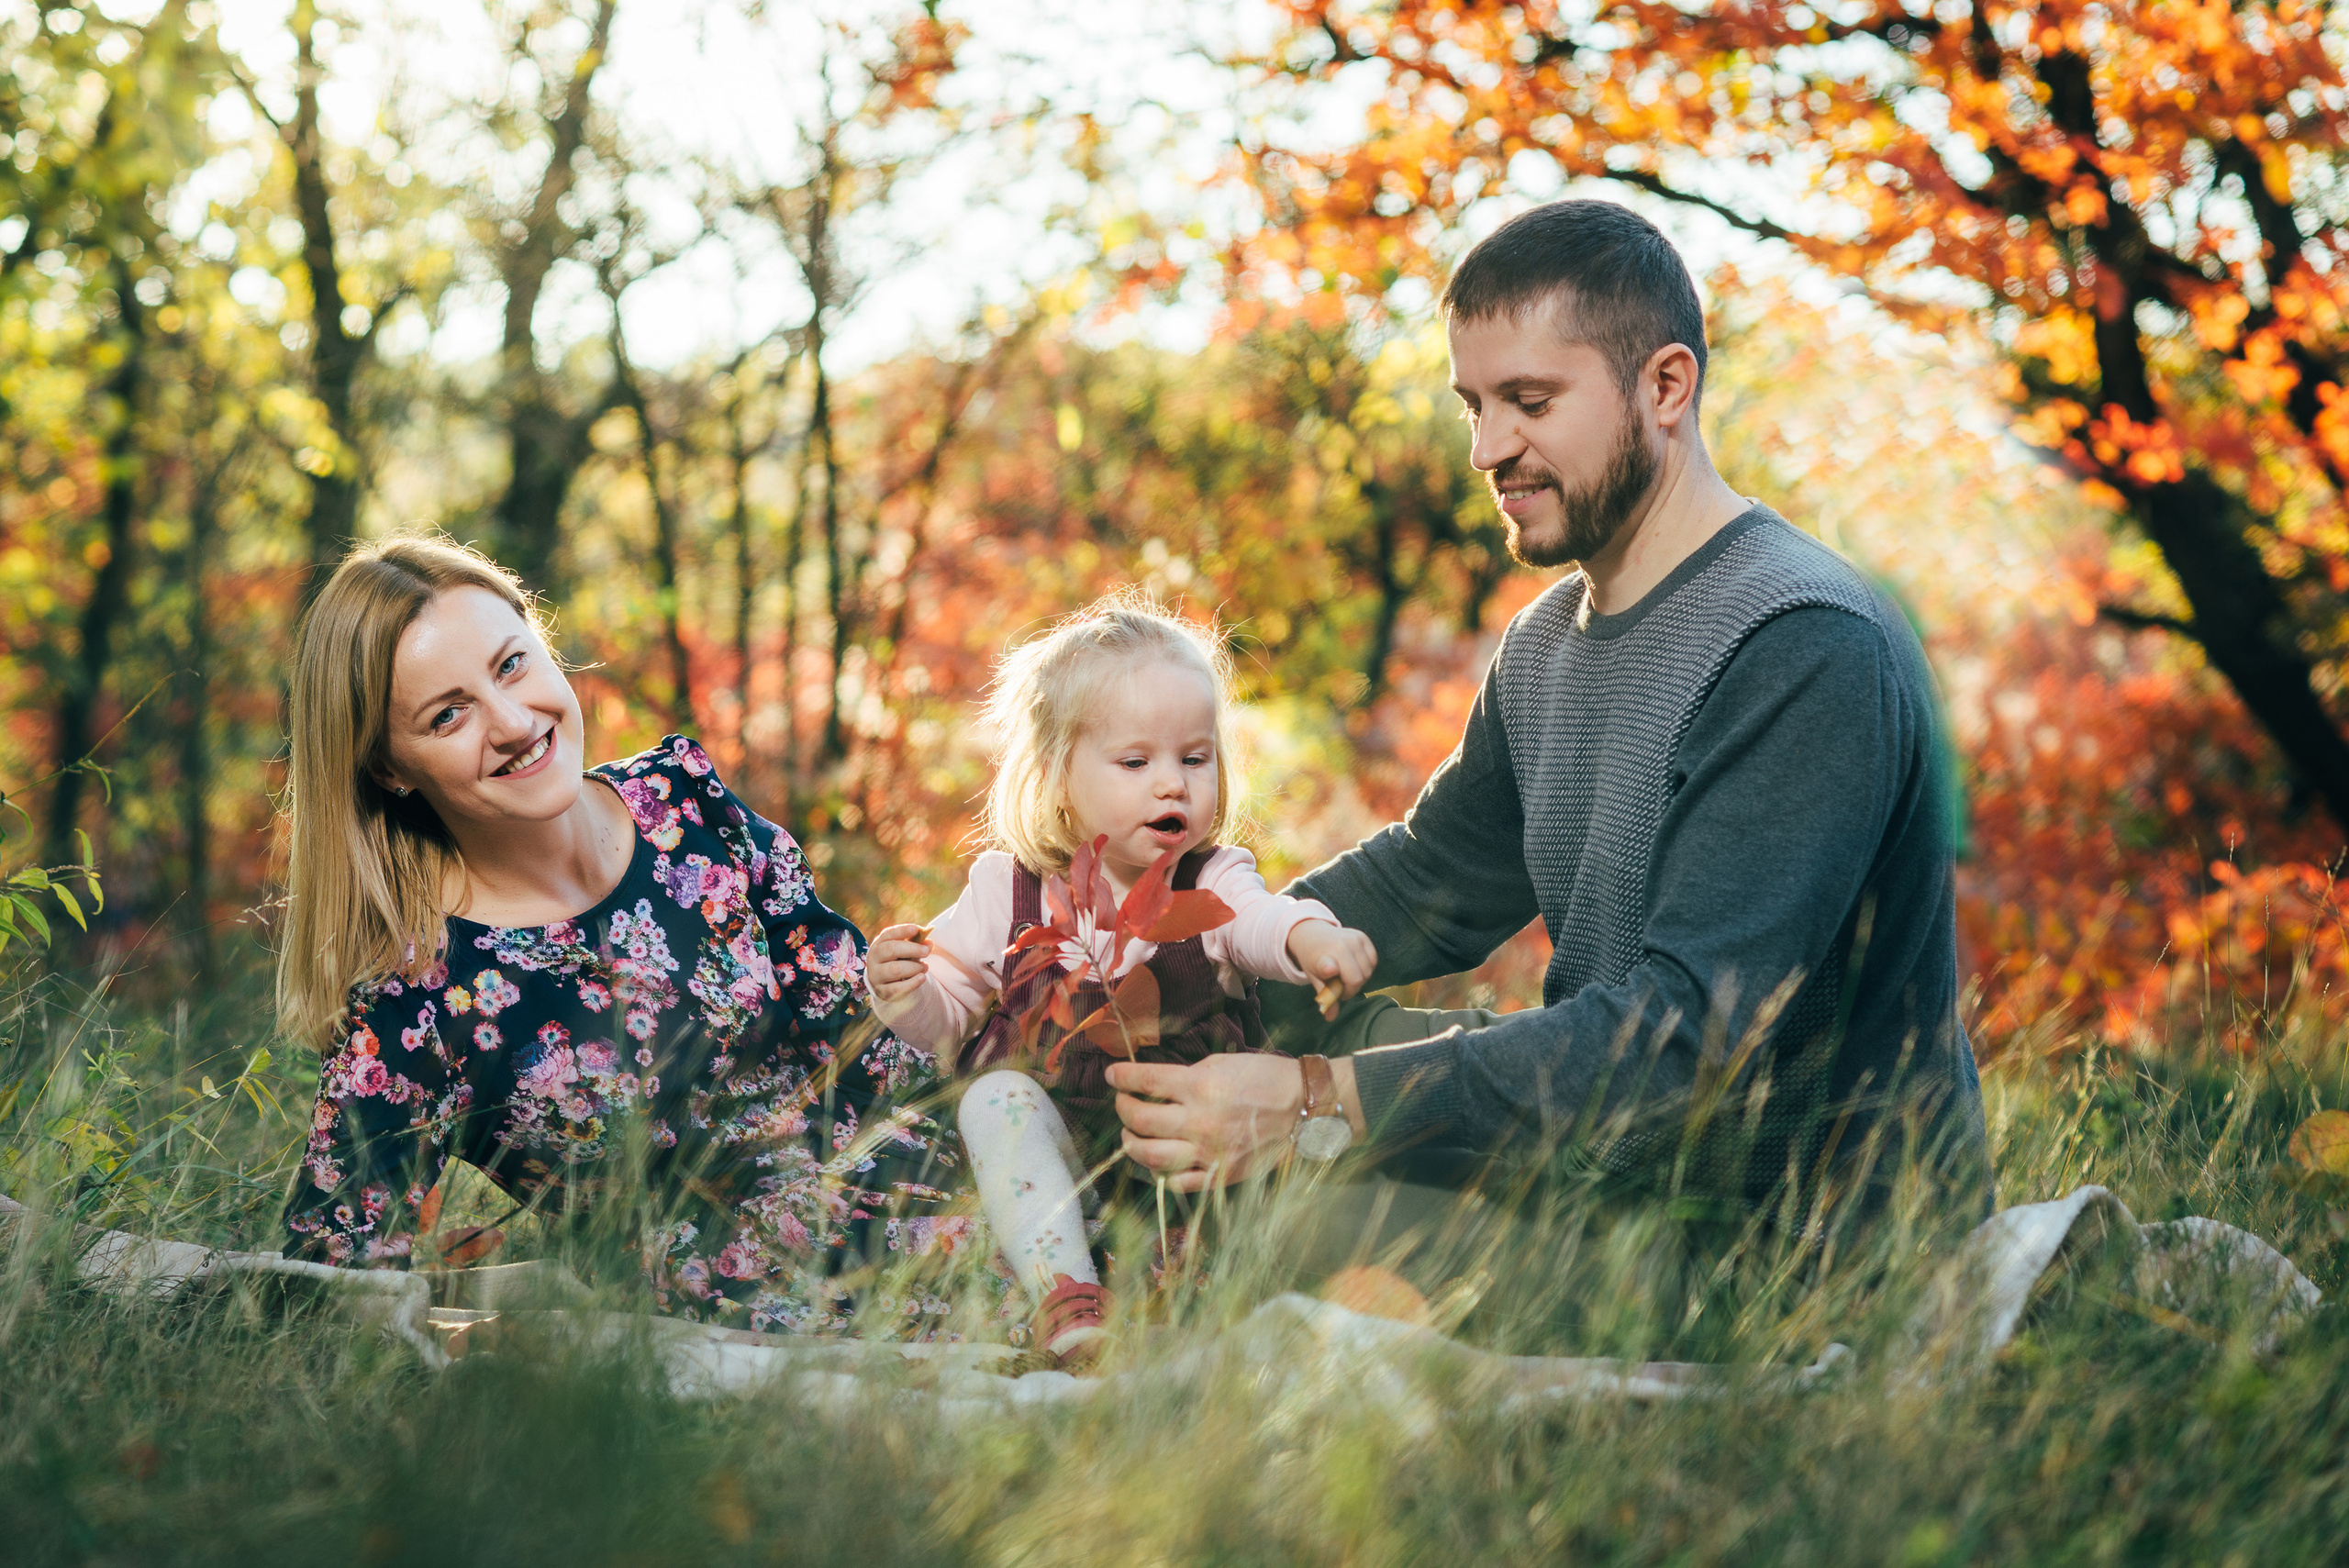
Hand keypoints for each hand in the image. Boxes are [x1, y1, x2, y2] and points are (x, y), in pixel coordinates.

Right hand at [866, 923, 931, 1002]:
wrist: (887, 984)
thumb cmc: (898, 961)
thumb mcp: (906, 950)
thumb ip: (917, 945)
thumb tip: (929, 943)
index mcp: (879, 944)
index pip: (888, 934)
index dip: (902, 931)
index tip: (916, 929)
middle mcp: (874, 959)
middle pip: (891, 950)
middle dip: (911, 949)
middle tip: (926, 951)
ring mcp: (876, 976)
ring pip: (895, 969)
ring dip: (914, 967)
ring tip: (924, 966)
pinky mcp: (883, 991)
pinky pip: (897, 988)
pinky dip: (912, 983)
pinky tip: (922, 977)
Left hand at [1109, 1054, 1306, 1192]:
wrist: (1303, 1108)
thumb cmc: (1266, 1078)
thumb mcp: (1223, 1063)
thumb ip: (1186, 1075)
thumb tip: (1154, 1083)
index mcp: (1200, 1086)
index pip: (1145, 1080)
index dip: (1121, 1077)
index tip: (1112, 1076)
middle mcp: (1199, 1121)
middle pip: (1141, 1120)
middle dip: (1123, 1110)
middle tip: (1123, 1103)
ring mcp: (1209, 1153)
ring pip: (1151, 1156)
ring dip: (1132, 1144)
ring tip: (1132, 1135)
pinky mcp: (1221, 1176)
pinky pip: (1179, 1183)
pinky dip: (1161, 1174)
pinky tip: (1157, 1162)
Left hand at [1286, 921, 1377, 1018]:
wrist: (1312, 934)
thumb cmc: (1313, 960)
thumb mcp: (1314, 979)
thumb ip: (1325, 997)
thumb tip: (1330, 1018)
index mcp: (1323, 959)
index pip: (1328, 965)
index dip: (1329, 969)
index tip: (1330, 970)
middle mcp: (1340, 946)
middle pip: (1358, 979)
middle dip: (1351, 989)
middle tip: (1341, 986)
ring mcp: (1353, 939)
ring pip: (1368, 971)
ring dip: (1360, 979)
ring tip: (1346, 975)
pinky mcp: (1362, 936)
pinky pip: (1373, 961)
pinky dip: (1367, 968)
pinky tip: (1355, 966)